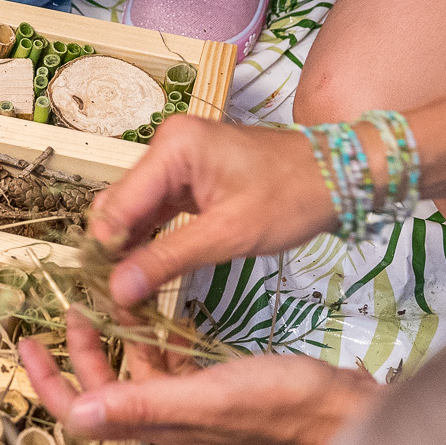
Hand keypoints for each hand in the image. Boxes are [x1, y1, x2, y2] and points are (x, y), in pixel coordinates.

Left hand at [19, 313, 375, 444]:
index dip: (50, 381)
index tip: (26, 345)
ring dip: (120, 340)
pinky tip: (164, 315)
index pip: (84, 411)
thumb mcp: (209, 397)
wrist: (346, 413)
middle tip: (71, 308)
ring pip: (140, 375)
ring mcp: (196, 409)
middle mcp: (170, 422)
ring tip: (112, 300)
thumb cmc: (285, 405)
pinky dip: (161, 341)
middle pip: (106, 389)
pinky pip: (175, 367)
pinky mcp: (220, 393)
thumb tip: (76, 415)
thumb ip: (144, 405)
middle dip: (82, 351)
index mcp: (159, 426)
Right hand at [86, 116, 347, 309]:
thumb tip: (117, 291)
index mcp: (173, 147)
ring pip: (135, 210)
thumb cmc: (293, 197)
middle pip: (119, 205)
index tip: (103, 295)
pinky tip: (148, 270)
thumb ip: (168, 260)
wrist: (342, 174)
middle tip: (117, 299)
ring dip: (130, 248)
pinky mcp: (189, 175)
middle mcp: (167, 145)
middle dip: (113, 251)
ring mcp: (177, 159)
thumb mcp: (229, 234)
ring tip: (128, 291)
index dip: (105, 252)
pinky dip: (151, 238)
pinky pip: (157, 208)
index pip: (117, 205)